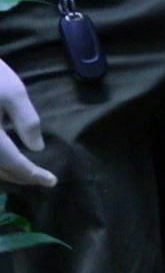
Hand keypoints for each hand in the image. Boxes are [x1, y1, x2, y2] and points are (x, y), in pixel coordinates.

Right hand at [0, 59, 53, 188]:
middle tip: (39, 178)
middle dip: (19, 176)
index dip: (33, 175)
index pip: (13, 164)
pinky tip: (3, 158)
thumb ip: (27, 121)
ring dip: (4, 172)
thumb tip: (36, 149)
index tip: (52, 181)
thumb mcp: (13, 92)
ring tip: (24, 172)